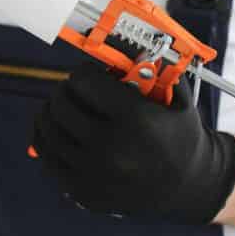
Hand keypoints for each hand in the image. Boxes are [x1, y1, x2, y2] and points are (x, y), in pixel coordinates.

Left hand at [30, 62, 234, 223]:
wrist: (190, 187)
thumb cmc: (182, 138)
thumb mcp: (177, 99)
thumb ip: (153, 69)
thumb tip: (122, 45)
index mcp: (135, 119)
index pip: (83, 80)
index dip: (84, 72)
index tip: (89, 73)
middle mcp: (111, 147)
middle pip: (62, 102)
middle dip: (66, 89)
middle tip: (74, 88)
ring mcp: (94, 172)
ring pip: (48, 128)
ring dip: (51, 110)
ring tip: (61, 106)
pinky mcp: (83, 191)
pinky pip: (46, 156)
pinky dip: (43, 137)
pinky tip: (52, 128)